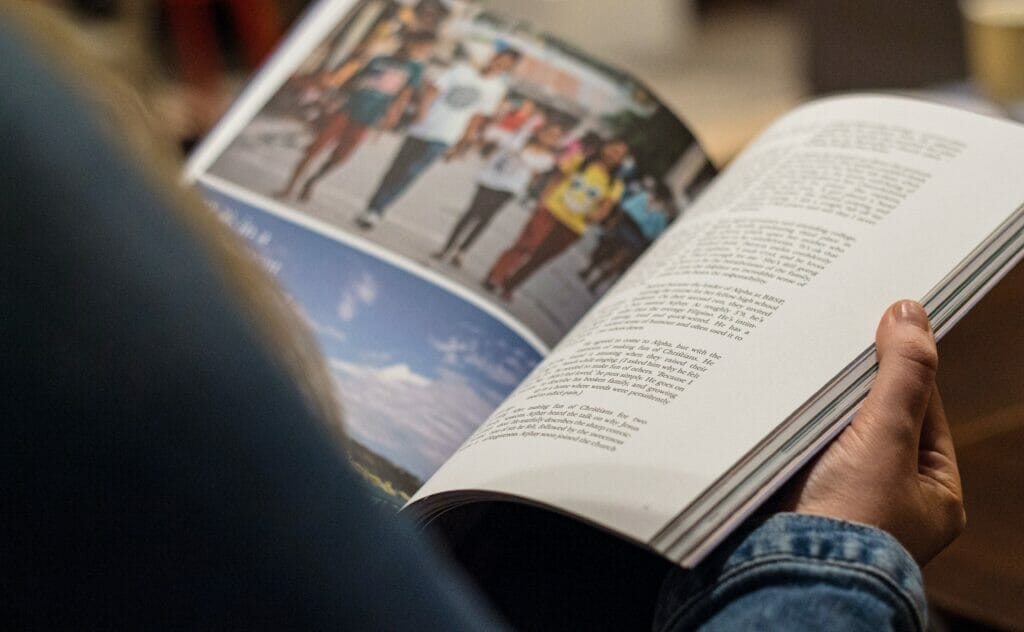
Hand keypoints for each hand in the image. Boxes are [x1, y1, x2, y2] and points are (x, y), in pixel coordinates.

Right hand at [785, 300, 965, 564]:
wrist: (784, 574)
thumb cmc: (848, 521)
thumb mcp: (886, 438)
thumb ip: (903, 375)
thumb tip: (911, 313)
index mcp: (932, 493)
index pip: (922, 409)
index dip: (899, 367)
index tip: (878, 325)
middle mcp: (891, 498)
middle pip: (875, 418)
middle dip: (850, 385)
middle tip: (830, 339)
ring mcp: (843, 500)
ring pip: (833, 432)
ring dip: (815, 404)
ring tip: (797, 365)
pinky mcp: (800, 498)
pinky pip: (800, 448)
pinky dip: (790, 425)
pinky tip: (774, 399)